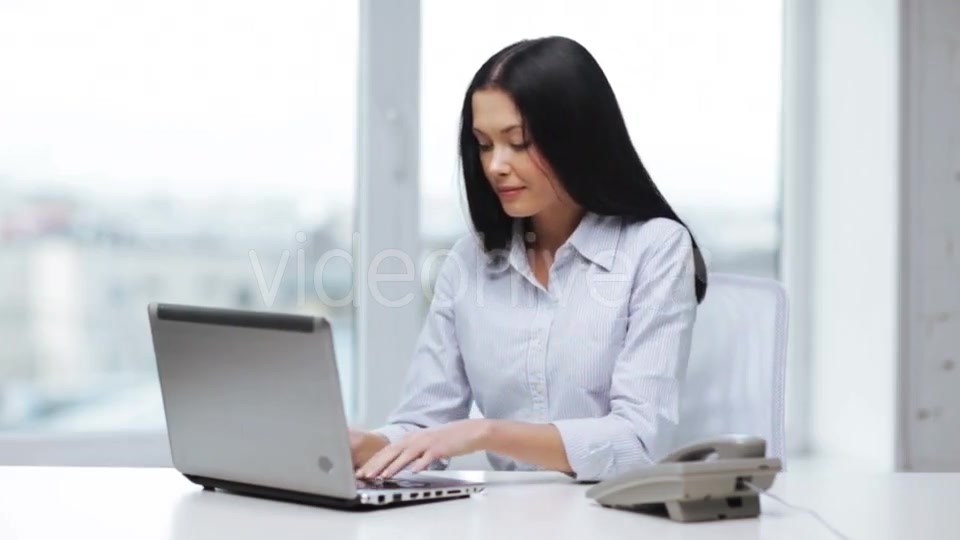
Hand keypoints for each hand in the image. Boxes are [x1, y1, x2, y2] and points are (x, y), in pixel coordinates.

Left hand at [356, 419, 492, 478]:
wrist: (470, 431)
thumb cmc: (448, 440)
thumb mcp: (426, 445)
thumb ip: (412, 454)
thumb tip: (399, 466)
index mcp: (411, 438)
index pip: (387, 450)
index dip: (373, 461)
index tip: (362, 471)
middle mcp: (416, 438)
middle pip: (392, 451)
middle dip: (376, 464)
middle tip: (364, 475)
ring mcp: (428, 442)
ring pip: (406, 454)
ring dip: (393, 465)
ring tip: (382, 475)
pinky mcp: (440, 447)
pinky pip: (428, 456)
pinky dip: (420, 463)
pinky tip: (413, 471)